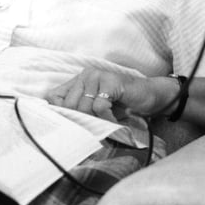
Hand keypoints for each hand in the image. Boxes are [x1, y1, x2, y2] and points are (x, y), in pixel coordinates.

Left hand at [47, 68, 170, 121]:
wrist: (149, 95)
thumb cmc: (122, 104)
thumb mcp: (96, 107)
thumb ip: (80, 111)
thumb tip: (62, 125)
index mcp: (78, 80)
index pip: (54, 96)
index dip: (60, 113)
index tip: (71, 125)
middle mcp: (85, 75)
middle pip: (69, 105)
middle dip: (81, 120)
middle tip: (93, 128)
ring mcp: (97, 76)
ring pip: (84, 107)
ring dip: (95, 121)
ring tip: (106, 124)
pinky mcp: (110, 81)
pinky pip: (99, 107)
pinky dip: (106, 118)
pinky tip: (114, 119)